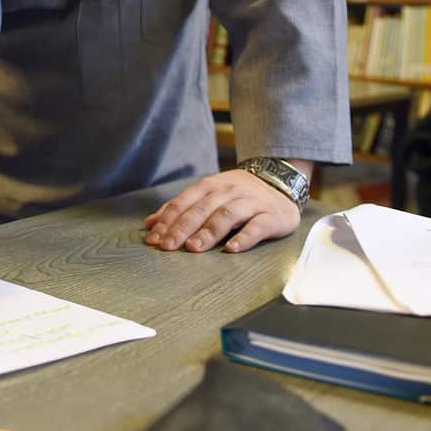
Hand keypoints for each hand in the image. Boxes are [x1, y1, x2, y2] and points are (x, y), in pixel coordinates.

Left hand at [143, 170, 300, 253]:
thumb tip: (150, 223)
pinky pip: (257, 227)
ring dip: (208, 232)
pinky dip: (244, 238)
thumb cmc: (238, 193)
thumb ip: (181, 208)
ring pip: (226, 216)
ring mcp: (250, 203)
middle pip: (201, 210)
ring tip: (194, 248)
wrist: (281, 181)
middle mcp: (228, 191)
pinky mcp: (271, 216)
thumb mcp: (208, 194)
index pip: (184, 203)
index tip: (153, 239)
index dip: (167, 221)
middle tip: (168, 246)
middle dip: (182, 228)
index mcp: (209, 186)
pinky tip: (232, 249)